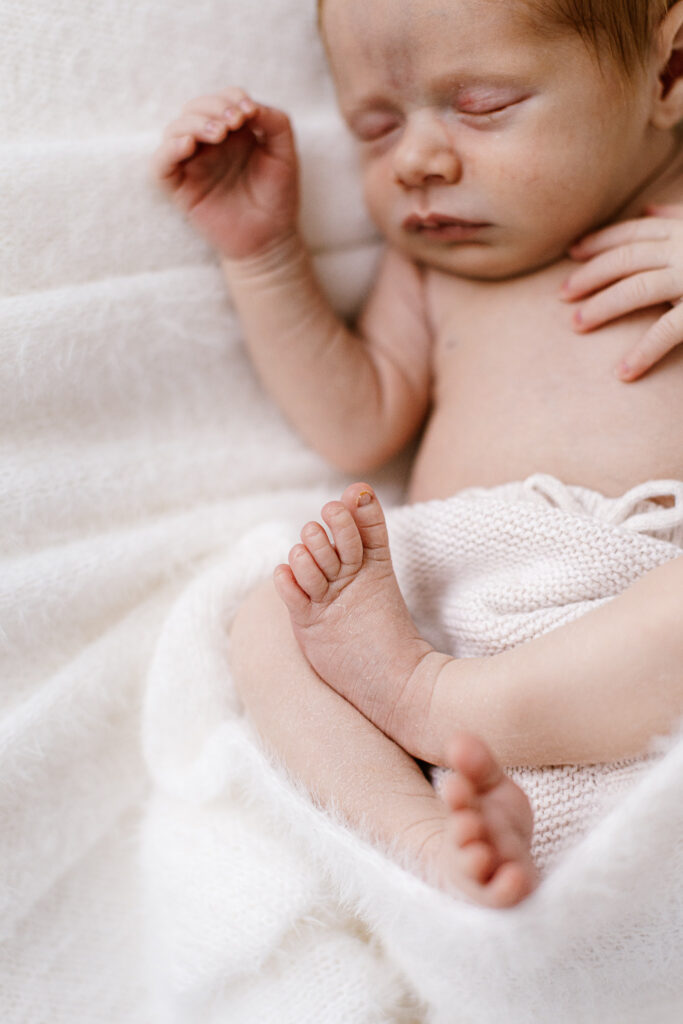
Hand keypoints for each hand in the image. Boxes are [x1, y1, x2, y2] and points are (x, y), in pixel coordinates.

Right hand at [152, 88, 298, 259]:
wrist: (271, 239)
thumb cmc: (278, 198)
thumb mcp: (285, 154)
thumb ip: (276, 123)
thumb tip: (250, 105)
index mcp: (233, 133)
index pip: (221, 100)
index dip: (230, 97)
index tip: (249, 112)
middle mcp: (209, 145)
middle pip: (194, 108)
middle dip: (212, 107)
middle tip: (233, 122)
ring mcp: (192, 165)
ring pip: (175, 129)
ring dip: (194, 123)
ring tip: (219, 134)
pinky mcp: (179, 188)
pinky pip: (160, 164)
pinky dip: (169, 149)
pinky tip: (189, 145)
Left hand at [560, 205, 682, 379]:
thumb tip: (651, 213)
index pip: (634, 231)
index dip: (600, 240)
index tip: (572, 253)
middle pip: (626, 257)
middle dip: (590, 275)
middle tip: (562, 296)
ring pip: (636, 288)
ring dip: (603, 307)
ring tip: (578, 326)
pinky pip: (668, 330)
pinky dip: (642, 352)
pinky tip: (623, 372)